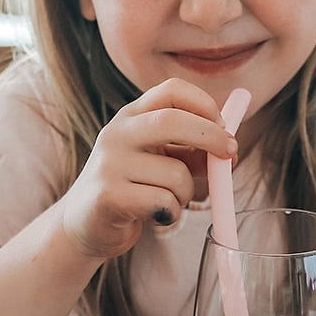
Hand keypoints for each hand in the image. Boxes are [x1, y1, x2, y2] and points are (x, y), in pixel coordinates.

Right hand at [59, 78, 236, 259]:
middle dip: (211, 138)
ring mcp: (109, 164)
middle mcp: (116, 133)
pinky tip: (156, 216)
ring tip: (169, 202)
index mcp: (132, 117)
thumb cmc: (133, 189)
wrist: (85, 225)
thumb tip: (231, 151)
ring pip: (176, 174)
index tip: (224, 127)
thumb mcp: (162, 162)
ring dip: (187, 194)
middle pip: (173, 121)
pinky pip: (164, 201)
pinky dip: (172, 213)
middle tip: (231, 156)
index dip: (205, 104)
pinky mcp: (108, 196)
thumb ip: (193, 152)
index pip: (172, 90)